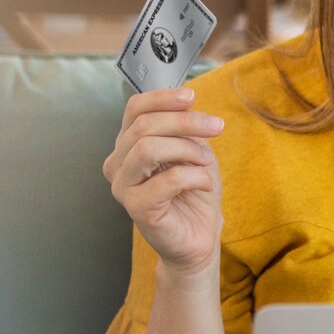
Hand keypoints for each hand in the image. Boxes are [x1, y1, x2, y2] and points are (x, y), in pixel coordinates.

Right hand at [105, 86, 224, 276]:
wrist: (198, 236)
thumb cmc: (193, 192)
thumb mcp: (193, 149)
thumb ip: (183, 126)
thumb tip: (185, 100)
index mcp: (128, 145)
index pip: (135, 109)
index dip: (162, 98)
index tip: (191, 97)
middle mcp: (118, 164)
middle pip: (143, 126)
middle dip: (185, 122)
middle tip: (215, 127)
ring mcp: (123, 187)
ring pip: (147, 148)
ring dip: (186, 148)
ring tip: (205, 160)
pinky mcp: (136, 208)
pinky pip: (166, 180)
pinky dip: (194, 176)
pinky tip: (204, 184)